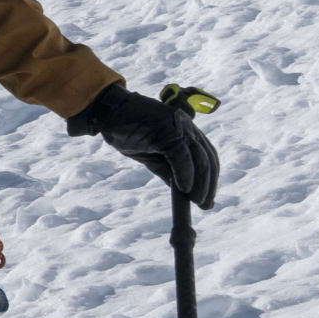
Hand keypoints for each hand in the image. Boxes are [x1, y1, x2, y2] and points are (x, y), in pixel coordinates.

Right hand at [69, 84, 220, 206]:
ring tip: (197, 201)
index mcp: (186, 131)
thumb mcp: (151, 154)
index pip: (207, 156)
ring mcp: (178, 127)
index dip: (210, 179)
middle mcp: (187, 127)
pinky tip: (183, 189)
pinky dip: (185, 173)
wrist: (108, 112)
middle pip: (207, 158)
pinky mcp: (166, 130)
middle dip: (208, 184)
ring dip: (200, 183)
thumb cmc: (128, 130)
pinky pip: (181, 156)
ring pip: (199, 158)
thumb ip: (168, 169)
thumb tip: (181, 190)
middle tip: (204, 205)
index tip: (206, 198)